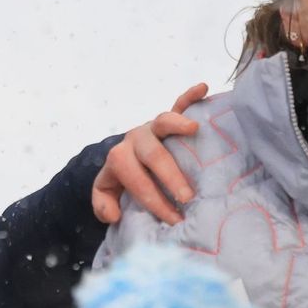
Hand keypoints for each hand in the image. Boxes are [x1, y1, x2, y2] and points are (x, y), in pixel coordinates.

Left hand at [92, 83, 207, 224]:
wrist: (127, 155)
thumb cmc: (124, 178)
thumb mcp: (108, 192)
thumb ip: (103, 204)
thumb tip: (113, 215)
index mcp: (119, 158)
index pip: (135, 179)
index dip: (153, 200)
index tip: (174, 219)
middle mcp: (135, 139)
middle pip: (152, 154)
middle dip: (170, 176)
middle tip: (187, 197)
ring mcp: (152, 127)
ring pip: (162, 121)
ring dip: (177, 124)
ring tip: (194, 128)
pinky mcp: (169, 118)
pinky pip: (179, 103)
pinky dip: (190, 96)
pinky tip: (203, 88)